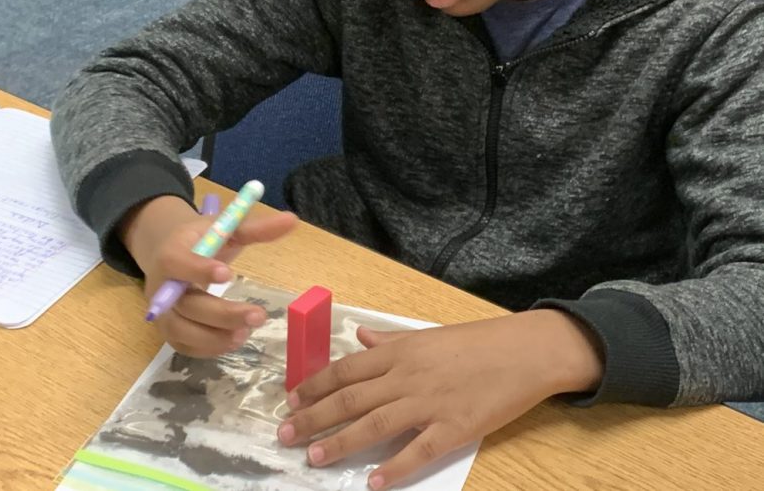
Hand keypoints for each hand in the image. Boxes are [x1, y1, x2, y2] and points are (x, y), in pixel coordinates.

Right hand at [121, 195, 298, 356]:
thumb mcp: (225, 227)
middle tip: (259, 315)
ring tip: (246, 334)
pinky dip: (208, 348)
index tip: (229, 275)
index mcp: (171, 253)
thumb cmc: (201, 239)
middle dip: (222, 314)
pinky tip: (234, 339)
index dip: (199, 269)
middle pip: (186, 304)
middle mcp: (161, 286)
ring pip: (181, 331)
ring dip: (214, 337)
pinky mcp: (169, 330)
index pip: (177, 262)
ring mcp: (163, 312)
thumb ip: (256, 227)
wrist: (169, 253)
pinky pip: (184, 345)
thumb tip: (291, 220)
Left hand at [278, 310, 602, 488]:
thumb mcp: (428, 334)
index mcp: (401, 351)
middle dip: (314, 416)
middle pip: (351, 398)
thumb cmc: (476, 341)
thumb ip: (391, 342)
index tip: (290, 399)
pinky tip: (373, 482)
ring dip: (341, 442)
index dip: (315, 385)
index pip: (346, 369)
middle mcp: (407, 376)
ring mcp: (430, 403)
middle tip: (284, 435)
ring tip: (314, 457)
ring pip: (375, 424)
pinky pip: (418, 451)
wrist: (524, 351)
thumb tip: (359, 338)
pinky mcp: (455, 429)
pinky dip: (394, 468)